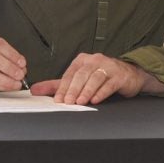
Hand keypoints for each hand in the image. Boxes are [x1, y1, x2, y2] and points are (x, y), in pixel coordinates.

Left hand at [29, 53, 163, 104]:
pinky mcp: (120, 76)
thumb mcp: (78, 80)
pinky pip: (109, 84)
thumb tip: (34, 89)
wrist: (129, 76)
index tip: (58, 100)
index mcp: (82, 60)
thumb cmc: (101, 77)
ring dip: (86, 91)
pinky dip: (101, 92)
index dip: (62, 87)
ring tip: (80, 102)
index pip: (69, 74)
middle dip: (73, 89)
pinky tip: (95, 100)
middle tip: (67, 102)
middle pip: (81, 75)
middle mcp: (94, 60)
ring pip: (94, 78)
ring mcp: (108, 66)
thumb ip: (56, 85)